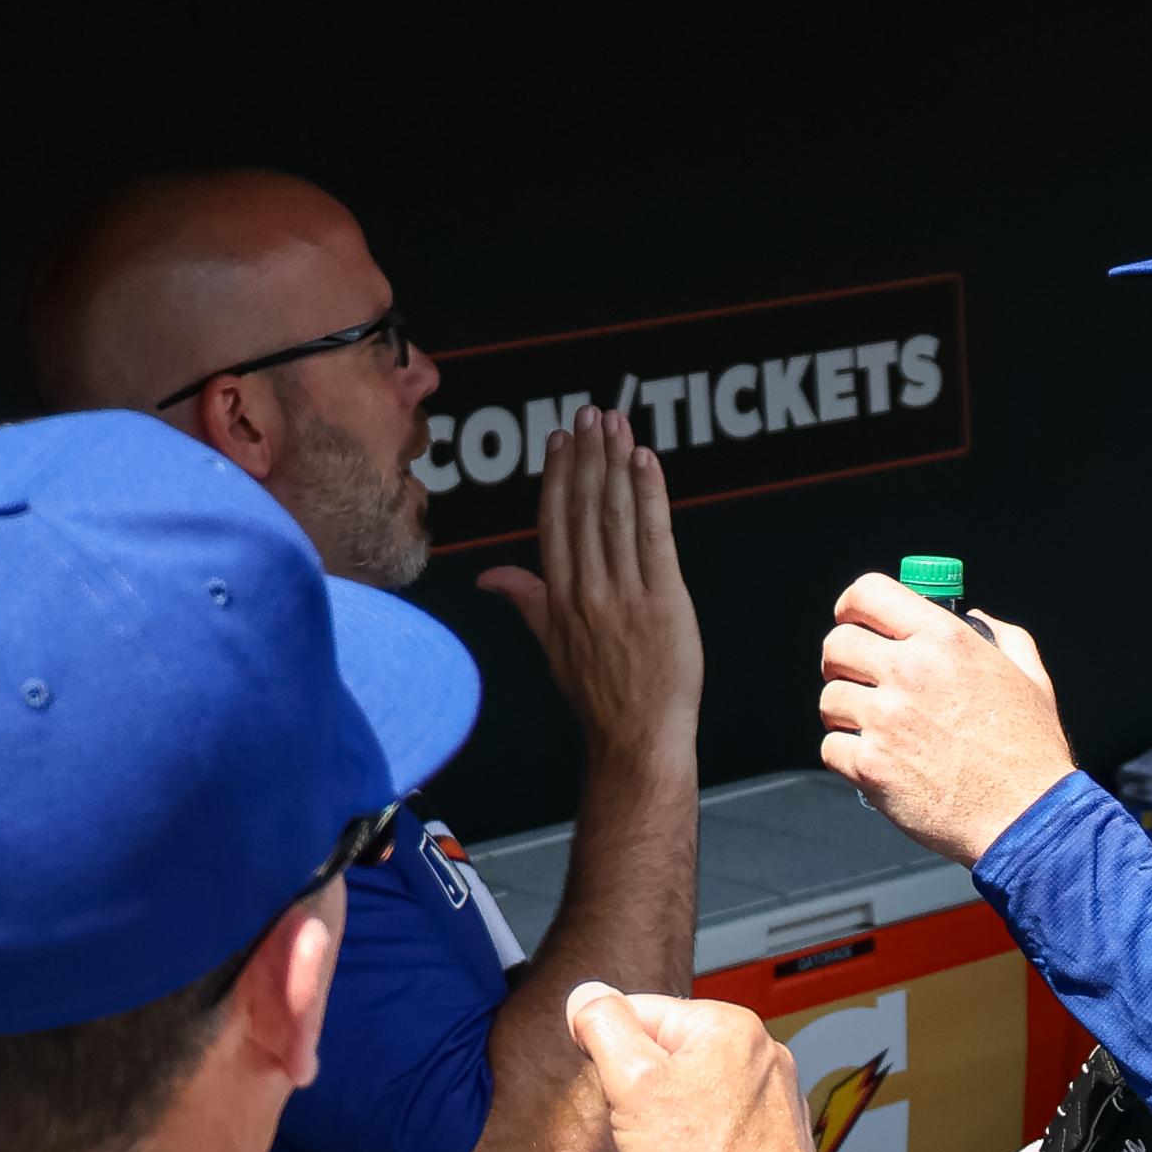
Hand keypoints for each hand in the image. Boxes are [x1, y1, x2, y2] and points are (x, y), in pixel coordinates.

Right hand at [477, 408, 706, 772]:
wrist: (634, 737)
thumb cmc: (599, 695)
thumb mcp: (551, 644)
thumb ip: (524, 600)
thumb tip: (489, 577)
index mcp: (558, 596)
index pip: (555, 521)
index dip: (558, 476)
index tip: (561, 438)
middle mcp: (586, 588)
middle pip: (584, 508)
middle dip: (587, 456)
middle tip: (591, 414)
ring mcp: (623, 593)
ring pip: (616, 514)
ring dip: (615, 463)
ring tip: (616, 423)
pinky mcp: (662, 599)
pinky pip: (653, 536)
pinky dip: (649, 495)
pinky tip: (646, 462)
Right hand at [557, 981, 827, 1151]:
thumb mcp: (630, 1085)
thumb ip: (604, 1028)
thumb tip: (586, 996)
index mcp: (730, 1025)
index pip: (641, 1010)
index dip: (609, 1051)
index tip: (610, 1088)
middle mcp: (762, 1052)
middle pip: (668, 1051)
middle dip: (642, 1087)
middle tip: (640, 1127)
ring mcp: (774, 1094)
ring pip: (693, 1089)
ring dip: (668, 1116)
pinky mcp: (775, 1133)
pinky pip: (718, 1121)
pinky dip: (698, 1140)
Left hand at [821, 570, 1078, 861]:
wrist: (1026, 818)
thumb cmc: (1032, 752)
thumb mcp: (1030, 676)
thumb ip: (1002, 636)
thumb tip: (975, 617)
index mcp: (946, 640)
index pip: (867, 594)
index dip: (852, 607)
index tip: (853, 621)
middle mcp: (910, 672)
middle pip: (837, 644)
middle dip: (844, 662)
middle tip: (862, 680)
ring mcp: (886, 720)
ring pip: (829, 699)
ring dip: (846, 713)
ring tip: (879, 730)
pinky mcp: (870, 766)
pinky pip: (831, 747)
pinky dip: (849, 756)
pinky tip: (881, 761)